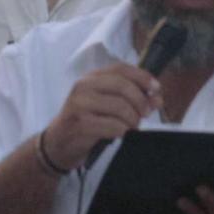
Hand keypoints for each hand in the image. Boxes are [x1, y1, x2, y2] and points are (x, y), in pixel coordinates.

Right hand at [40, 63, 160, 171]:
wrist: (57, 145)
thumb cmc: (84, 122)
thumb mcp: (106, 106)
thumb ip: (130, 98)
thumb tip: (156, 98)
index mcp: (91, 78)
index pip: (121, 69)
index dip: (142, 77)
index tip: (156, 89)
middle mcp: (83, 87)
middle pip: (123, 86)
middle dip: (140, 101)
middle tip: (145, 114)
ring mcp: (79, 105)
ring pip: (120, 107)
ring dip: (133, 120)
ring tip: (132, 126)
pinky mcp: (80, 124)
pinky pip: (113, 126)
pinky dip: (123, 131)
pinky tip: (120, 134)